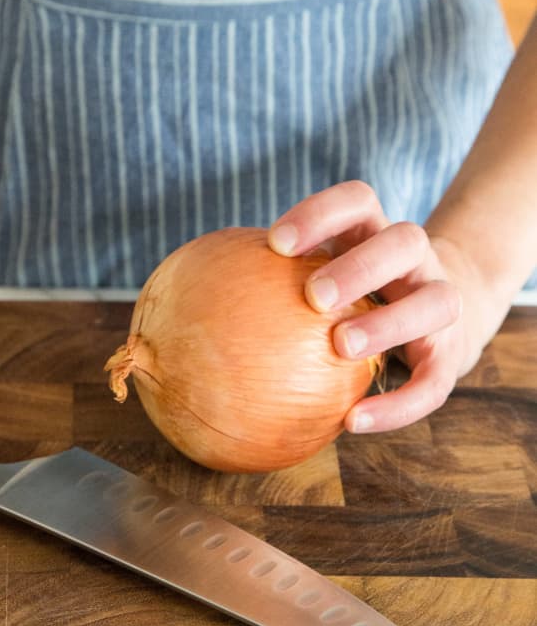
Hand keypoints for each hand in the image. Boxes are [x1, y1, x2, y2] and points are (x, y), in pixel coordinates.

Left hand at [268, 181, 501, 433]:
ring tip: (341, 347)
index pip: (357, 202)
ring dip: (388, 323)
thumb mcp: (321, 276)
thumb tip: (173, 313)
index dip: (320, 213)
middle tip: (312, 295)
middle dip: (359, 265)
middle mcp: (416, 260)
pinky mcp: (453, 355)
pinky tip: (353, 423)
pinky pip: (434, 380)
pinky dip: (398, 404)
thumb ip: (265, 286)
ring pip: (435, 302)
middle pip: (403, 240)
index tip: (274, 243)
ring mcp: (441, 301)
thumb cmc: (353, 297)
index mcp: (374, 233)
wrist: (438, 318)